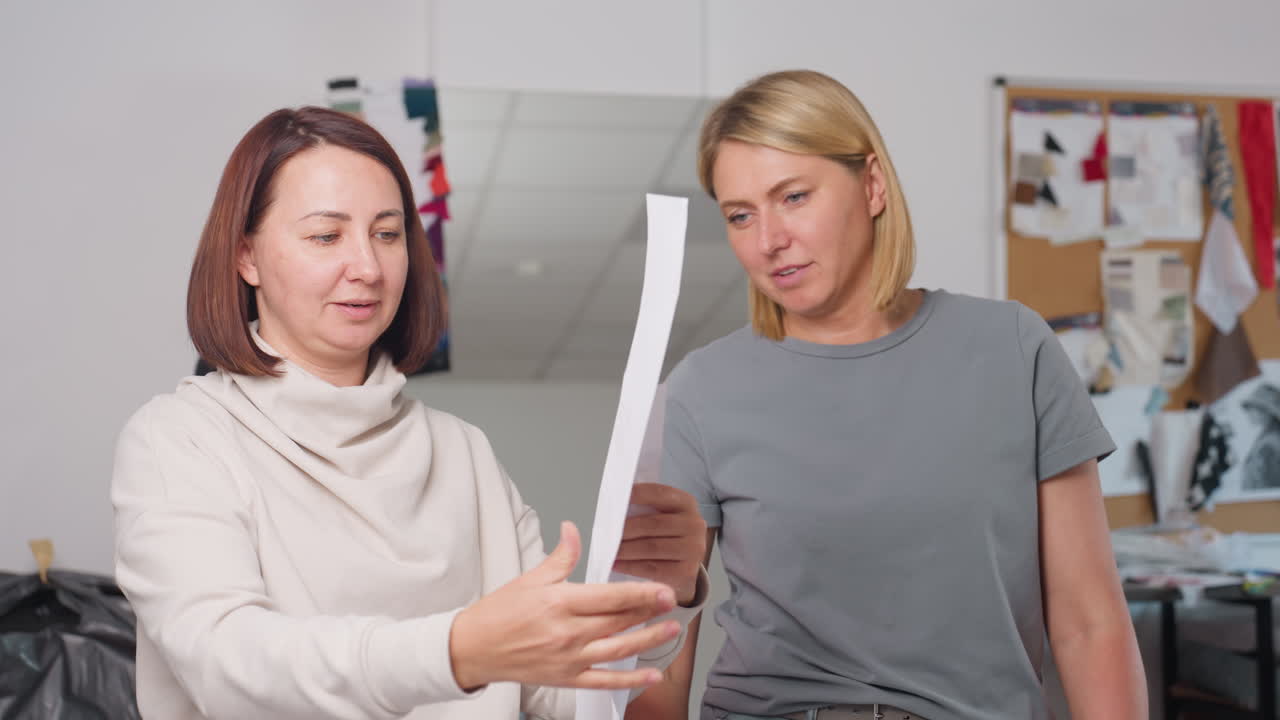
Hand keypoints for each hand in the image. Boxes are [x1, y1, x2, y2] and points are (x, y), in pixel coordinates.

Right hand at [449, 522, 680, 691]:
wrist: (472, 649)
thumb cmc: (498, 613)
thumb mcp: (530, 578)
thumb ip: (560, 556)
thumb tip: (573, 530)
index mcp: (559, 602)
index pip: (610, 597)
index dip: (641, 593)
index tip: (663, 588)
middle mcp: (566, 632)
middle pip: (618, 621)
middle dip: (650, 611)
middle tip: (674, 601)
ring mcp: (568, 658)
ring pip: (618, 650)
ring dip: (648, 640)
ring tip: (672, 629)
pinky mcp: (566, 678)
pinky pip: (604, 682)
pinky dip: (630, 680)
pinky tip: (651, 674)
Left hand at [615, 484, 706, 605]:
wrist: (684, 564)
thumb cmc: (665, 536)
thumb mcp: (661, 515)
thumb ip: (644, 509)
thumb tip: (614, 509)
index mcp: (686, 503)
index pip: (659, 493)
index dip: (637, 494)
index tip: (616, 498)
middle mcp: (694, 524)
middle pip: (653, 523)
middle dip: (626, 528)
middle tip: (606, 532)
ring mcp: (693, 549)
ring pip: (651, 547)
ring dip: (625, 549)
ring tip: (607, 550)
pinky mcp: (686, 571)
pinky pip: (653, 568)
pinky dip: (630, 566)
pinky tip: (616, 564)